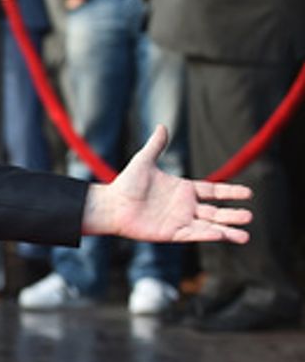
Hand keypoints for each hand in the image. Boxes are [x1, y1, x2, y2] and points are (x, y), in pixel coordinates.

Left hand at [82, 125, 252, 242]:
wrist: (111, 205)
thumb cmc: (125, 184)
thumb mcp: (144, 161)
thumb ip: (156, 145)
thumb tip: (162, 126)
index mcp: (182, 189)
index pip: (213, 191)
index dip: (230, 192)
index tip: (248, 193)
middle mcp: (184, 206)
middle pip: (215, 212)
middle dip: (233, 214)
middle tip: (250, 216)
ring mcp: (178, 220)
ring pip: (209, 226)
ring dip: (227, 230)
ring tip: (245, 236)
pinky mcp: (170, 233)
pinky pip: (193, 234)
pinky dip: (207, 235)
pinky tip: (222, 235)